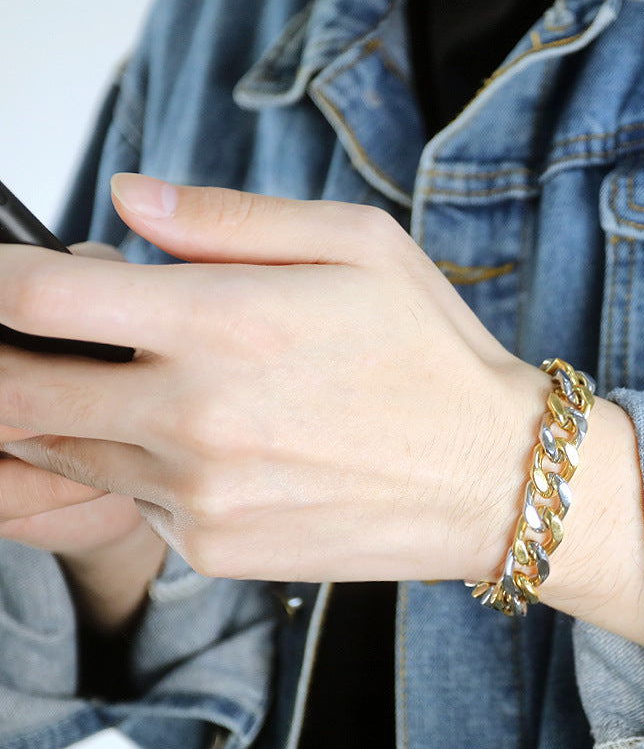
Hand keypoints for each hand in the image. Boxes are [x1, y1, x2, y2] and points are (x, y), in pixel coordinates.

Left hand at [0, 176, 544, 583]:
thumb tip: (130, 199)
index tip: (10, 276)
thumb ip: (231, 220)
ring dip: (78, 413)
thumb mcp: (359, 246)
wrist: (491, 476)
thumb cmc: (433, 357)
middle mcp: (196, 419)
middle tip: (38, 343)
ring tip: (160, 387)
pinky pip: (137, 504)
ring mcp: (200, 496)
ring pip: (69, 452)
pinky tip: (220, 450)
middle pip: (16, 393)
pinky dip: (147, 472)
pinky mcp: (215, 549)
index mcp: (226, 324)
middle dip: (7, 361)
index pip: (40, 296)